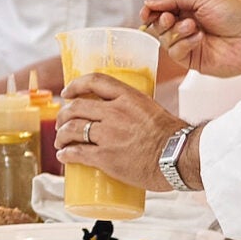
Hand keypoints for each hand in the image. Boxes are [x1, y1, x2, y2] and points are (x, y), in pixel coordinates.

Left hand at [57, 74, 183, 193]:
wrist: (179, 159)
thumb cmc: (173, 137)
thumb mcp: (152, 110)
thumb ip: (133, 110)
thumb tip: (122, 118)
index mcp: (128, 97)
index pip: (94, 81)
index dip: (75, 85)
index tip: (67, 93)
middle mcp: (114, 112)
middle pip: (76, 108)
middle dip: (63, 116)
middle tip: (62, 124)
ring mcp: (108, 134)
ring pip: (71, 129)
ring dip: (61, 136)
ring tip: (60, 143)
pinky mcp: (105, 157)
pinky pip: (76, 152)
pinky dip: (66, 154)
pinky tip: (64, 157)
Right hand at [141, 0, 240, 79]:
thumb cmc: (238, 14)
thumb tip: (151, 1)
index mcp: (191, 8)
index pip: (163, 8)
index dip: (152, 9)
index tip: (147, 10)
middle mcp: (188, 25)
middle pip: (160, 24)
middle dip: (162, 20)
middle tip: (170, 18)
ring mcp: (190, 43)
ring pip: (165, 39)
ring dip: (177, 31)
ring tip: (193, 26)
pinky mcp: (193, 59)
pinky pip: (175, 53)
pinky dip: (184, 44)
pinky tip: (198, 39)